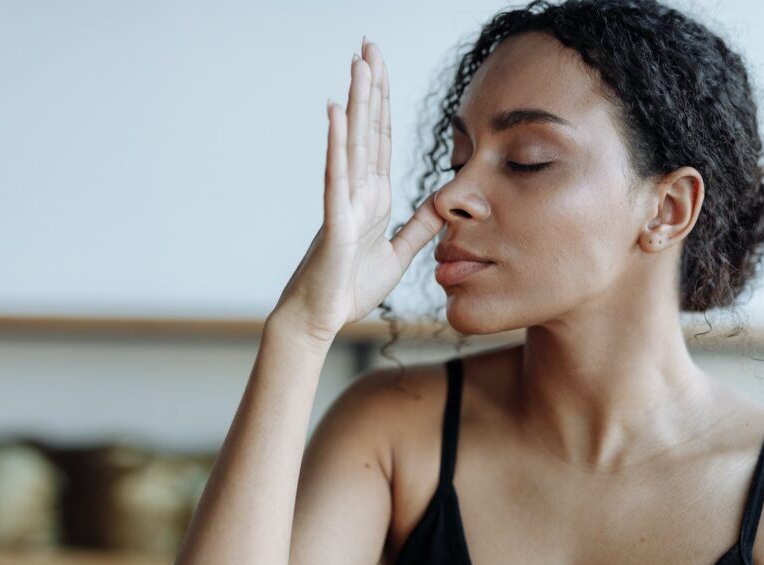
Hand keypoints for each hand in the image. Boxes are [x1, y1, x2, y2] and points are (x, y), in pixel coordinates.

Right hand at [272, 36, 446, 344]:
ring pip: (353, 143)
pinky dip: (337, 143)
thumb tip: (442, 202)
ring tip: (358, 63)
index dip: (384, 103)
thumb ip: (419, 227)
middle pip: (368, 130)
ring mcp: (344, 202)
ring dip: (357, 102)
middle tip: (368, 45)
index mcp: (374, 198)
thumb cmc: (349, 288)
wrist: (320, 319)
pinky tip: (337, 111)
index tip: (381, 67)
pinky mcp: (335, 221)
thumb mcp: (398, 254)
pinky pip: (336, 177)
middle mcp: (358, 192)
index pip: (382, 140)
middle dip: (371, 87)